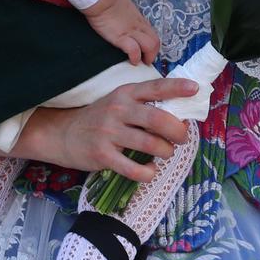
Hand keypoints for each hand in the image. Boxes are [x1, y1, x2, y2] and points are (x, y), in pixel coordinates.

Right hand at [33, 79, 197, 179]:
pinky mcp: (103, 155)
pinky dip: (148, 172)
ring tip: (166, 153)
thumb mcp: (119, 103)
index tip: (195, 89)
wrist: (64, 134)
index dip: (177, 87)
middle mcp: (118, 109)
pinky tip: (150, 170)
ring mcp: (109, 132)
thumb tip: (179, 116)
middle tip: (182, 138)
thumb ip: (144, 105)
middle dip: (177, 131)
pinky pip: (134, 168)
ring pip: (150, 144)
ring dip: (166, 152)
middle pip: (158, 119)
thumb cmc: (100, 118)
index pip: (155, 87)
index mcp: (126, 93)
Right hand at [84, 0, 158, 64]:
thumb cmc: (110, 1)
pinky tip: (132, 60)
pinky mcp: (121, 37)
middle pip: (155, 41)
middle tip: (146, 61)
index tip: (147, 53)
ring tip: (140, 62)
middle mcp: (139, 26)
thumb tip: (126, 23)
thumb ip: (128, 18)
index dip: (152, 46)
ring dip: (147, 57)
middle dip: (153, 54)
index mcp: (139, 20)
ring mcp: (131, 32)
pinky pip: (134, 50)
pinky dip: (135, 57)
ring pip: (150, 45)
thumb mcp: (125, 9)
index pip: (153, 35)